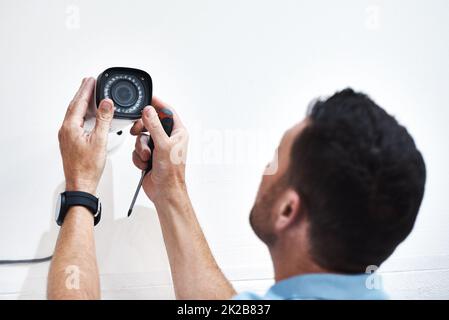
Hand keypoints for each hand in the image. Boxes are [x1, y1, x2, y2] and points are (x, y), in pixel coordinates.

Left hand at [58, 77, 114, 193]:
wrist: (81, 183)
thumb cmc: (88, 167)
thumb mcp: (100, 141)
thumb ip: (104, 120)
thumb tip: (106, 103)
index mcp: (71, 127)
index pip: (79, 103)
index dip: (86, 90)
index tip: (91, 80)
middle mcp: (66, 130)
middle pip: (75, 106)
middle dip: (83, 93)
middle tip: (89, 82)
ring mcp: (67, 136)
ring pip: (75, 114)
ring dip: (83, 103)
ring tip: (90, 95)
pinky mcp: (70, 142)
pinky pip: (75, 122)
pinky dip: (83, 114)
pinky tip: (89, 115)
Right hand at [130, 97, 187, 202]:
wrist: (165, 192)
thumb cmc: (171, 173)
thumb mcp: (162, 145)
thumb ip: (154, 126)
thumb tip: (149, 110)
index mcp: (178, 133)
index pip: (168, 111)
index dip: (157, 104)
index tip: (147, 98)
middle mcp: (169, 139)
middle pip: (150, 122)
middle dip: (142, 128)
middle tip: (137, 130)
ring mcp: (158, 147)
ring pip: (141, 137)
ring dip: (141, 148)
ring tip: (147, 157)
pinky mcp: (150, 156)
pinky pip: (138, 149)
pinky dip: (139, 157)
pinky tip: (145, 164)